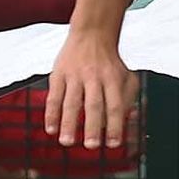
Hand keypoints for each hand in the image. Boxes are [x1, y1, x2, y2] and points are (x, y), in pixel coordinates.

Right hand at [44, 27, 137, 151]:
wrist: (92, 32)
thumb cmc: (110, 62)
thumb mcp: (127, 75)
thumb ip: (128, 98)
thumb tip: (125, 121)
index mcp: (112, 78)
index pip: (115, 105)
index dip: (115, 125)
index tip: (114, 144)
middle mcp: (94, 76)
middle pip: (94, 104)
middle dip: (93, 126)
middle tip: (92, 146)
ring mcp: (75, 75)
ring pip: (71, 101)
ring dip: (69, 123)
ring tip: (67, 142)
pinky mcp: (58, 73)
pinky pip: (54, 96)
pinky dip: (51, 113)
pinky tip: (50, 129)